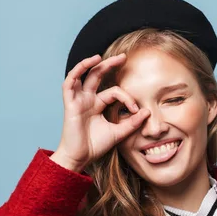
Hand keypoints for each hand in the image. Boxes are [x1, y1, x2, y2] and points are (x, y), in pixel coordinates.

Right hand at [51, 54, 149, 171]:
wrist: (80, 158)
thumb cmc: (95, 146)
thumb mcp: (119, 133)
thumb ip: (132, 122)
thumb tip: (147, 111)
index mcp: (98, 105)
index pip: (114, 92)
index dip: (127, 97)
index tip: (135, 109)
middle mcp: (88, 100)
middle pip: (98, 75)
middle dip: (109, 65)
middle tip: (123, 57)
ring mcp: (78, 100)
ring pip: (83, 76)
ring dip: (90, 64)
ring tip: (101, 56)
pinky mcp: (70, 104)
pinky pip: (69, 84)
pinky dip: (76, 72)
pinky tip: (87, 64)